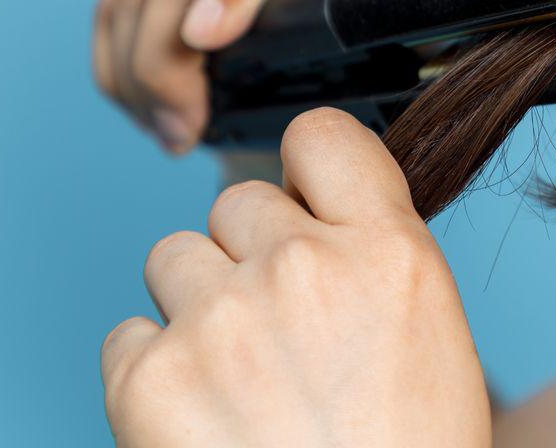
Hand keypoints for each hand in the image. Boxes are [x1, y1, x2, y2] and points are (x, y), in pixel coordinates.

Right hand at [93, 0, 389, 152]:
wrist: (320, 67)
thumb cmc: (361, 76)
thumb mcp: (386, 75)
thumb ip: (390, 68)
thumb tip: (364, 99)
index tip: (208, 41)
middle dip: (169, 50)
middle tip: (185, 124)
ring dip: (139, 69)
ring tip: (174, 130)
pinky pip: (112, 5)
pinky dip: (118, 68)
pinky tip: (150, 111)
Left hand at [101, 108, 491, 445]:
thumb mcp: (428, 332)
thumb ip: (371, 252)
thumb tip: (310, 212)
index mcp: (389, 251)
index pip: (320, 136)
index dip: (305, 169)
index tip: (302, 200)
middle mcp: (303, 267)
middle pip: (236, 201)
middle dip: (248, 253)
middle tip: (275, 329)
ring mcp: (221, 318)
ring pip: (173, 258)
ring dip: (196, 306)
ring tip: (236, 381)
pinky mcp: (149, 378)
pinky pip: (127, 335)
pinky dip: (151, 372)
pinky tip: (200, 420)